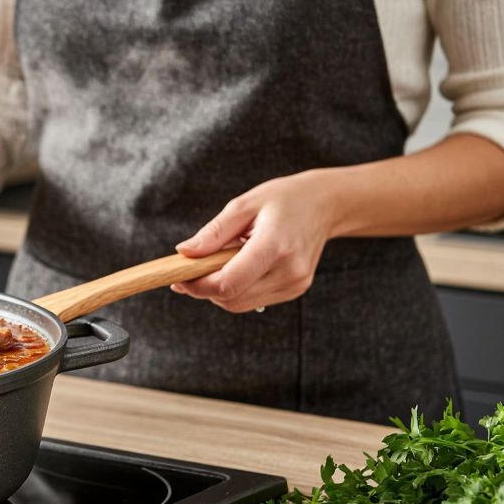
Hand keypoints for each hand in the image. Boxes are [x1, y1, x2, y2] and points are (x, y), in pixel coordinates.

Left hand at [170, 171, 342, 312]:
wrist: (325, 205)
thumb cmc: (284, 199)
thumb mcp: (244, 205)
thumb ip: (213, 233)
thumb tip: (184, 253)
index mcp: (275, 246)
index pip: (228, 283)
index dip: (197, 286)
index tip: (178, 277)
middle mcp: (288, 271)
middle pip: (231, 299)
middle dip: (204, 289)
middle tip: (192, 269)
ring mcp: (295, 284)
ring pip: (240, 304)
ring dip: (220, 290)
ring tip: (221, 262)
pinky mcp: (295, 290)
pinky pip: (254, 300)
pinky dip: (237, 289)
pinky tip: (239, 266)